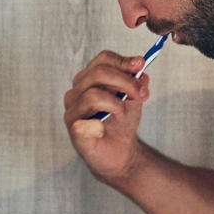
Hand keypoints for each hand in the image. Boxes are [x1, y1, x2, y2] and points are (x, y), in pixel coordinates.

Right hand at [62, 50, 151, 180]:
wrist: (120, 153)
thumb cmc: (121, 123)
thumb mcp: (134, 99)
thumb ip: (137, 83)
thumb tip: (141, 71)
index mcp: (88, 80)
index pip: (103, 60)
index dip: (123, 61)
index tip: (141, 65)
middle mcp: (76, 93)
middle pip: (98, 73)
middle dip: (125, 81)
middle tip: (141, 94)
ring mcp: (72, 111)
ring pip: (93, 95)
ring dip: (116, 104)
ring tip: (122, 114)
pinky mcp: (74, 131)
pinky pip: (84, 123)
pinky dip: (98, 126)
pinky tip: (103, 129)